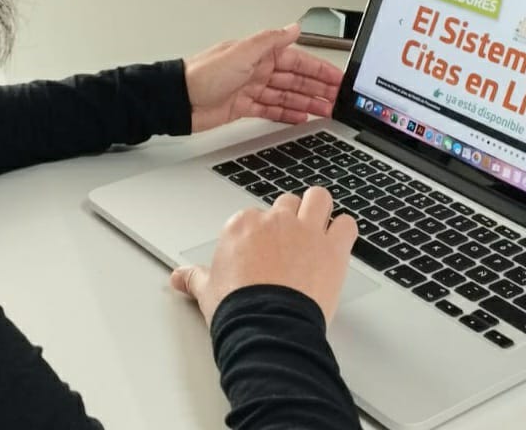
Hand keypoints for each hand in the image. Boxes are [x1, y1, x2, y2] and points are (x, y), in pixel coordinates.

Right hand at [170, 187, 357, 324]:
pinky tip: (339, 242)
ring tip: (318, 227)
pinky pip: (347, 224)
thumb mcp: (208, 292)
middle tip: (290, 242)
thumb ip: (195, 278)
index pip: (254, 216)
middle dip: (290, 218)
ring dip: (319, 210)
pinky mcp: (333, 248)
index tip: (262, 251)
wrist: (267, 327)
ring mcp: (306, 231)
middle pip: (287, 204)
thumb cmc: (238, 310)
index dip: (260, 233)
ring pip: (318, 199)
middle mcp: (275, 221)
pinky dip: (344, 231)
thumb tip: (179, 277)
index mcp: (243, 226)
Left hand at [184, 25, 344, 132]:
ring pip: (286, 95)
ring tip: (326, 111)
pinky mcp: (243, 107)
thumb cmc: (202, 74)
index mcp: (259, 54)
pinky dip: (287, 114)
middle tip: (338, 99)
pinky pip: (271, 110)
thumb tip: (294, 27)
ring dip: (307, 103)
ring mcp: (251, 88)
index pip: (298, 61)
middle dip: (318, 89)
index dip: (320, 70)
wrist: (177, 100)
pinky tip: (300, 118)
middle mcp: (257, 69)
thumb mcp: (241, 52)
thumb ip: (270, 40)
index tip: (337, 79)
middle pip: (296, 80)